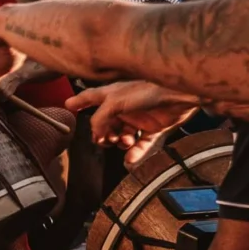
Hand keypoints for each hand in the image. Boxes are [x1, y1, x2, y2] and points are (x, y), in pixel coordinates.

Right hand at [69, 80, 196, 160]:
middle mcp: (124, 106)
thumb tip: (95, 135)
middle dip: (102, 133)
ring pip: (122, 135)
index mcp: (112, 95)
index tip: (68, 107)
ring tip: (124, 141)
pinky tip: (131, 159)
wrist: (180, 95)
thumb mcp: (114, 102)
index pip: (90, 98)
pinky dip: (136, 153)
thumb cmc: (148, 90)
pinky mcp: (154, 128)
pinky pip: (141, 145)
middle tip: (103, 139)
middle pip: (106, 124)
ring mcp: (139, 118)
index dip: (78, 102)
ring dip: (120, 142)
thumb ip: (99, 118)